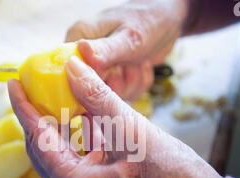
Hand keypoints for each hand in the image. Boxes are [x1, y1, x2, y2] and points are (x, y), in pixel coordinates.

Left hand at [8, 56, 221, 177]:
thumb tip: (72, 68)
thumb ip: (98, 98)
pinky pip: (78, 159)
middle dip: (37, 116)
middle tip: (30, 87)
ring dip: (58, 125)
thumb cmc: (172, 175)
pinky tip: (83, 116)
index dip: (24, 108)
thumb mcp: (132, 130)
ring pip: (60, 153)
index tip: (14, 84)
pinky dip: (78, 137)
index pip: (38, 139)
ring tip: (54, 96)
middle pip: (43, 149)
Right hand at [65, 0, 188, 100]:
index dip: (93, 81)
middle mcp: (84, 55)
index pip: (70, 74)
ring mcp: (99, 68)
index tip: (112, 74)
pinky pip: (122, 95)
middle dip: (118, 83)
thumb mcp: (128, 38)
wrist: (169, 19)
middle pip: (90, 89)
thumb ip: (104, 51)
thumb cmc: (148, 21)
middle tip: (131, 63)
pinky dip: (137, 84)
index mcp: (77, 40)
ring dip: (131, 82)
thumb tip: (76, 58)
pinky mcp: (113, 77)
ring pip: (109, 95)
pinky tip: (141, 66)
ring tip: (139, 60)